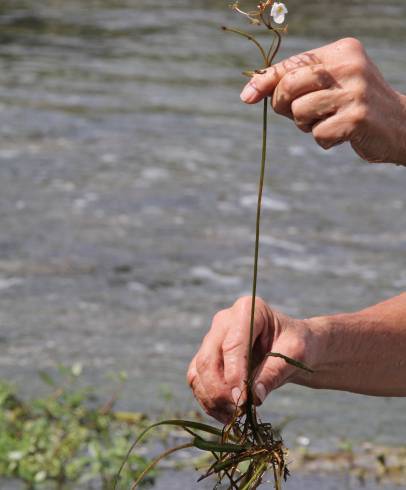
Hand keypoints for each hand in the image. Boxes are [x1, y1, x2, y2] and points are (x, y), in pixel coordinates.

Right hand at [187, 296, 311, 422]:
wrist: (291, 347)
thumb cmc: (297, 344)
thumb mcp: (295, 354)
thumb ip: (275, 373)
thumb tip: (255, 397)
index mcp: (247, 310)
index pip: (232, 345)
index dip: (235, 375)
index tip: (243, 401)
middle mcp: (224, 321)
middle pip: (208, 359)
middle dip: (220, 391)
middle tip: (240, 411)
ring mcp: (212, 339)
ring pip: (198, 372)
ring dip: (212, 399)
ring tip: (236, 415)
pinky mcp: (207, 357)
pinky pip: (197, 381)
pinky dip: (208, 401)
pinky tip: (228, 414)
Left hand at [240, 37, 405, 164]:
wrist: (400, 125)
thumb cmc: (352, 105)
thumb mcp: (327, 86)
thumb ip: (294, 85)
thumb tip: (248, 93)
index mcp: (341, 51)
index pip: (292, 65)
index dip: (265, 81)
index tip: (246, 96)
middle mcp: (349, 66)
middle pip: (289, 87)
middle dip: (285, 106)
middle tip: (302, 114)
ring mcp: (355, 92)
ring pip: (300, 112)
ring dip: (307, 125)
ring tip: (328, 121)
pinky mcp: (357, 118)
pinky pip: (317, 134)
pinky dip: (323, 140)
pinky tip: (341, 135)